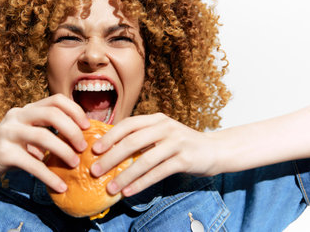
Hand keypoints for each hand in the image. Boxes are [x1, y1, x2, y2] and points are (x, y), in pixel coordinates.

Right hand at [0, 94, 89, 192]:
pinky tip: (61, 186)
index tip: (87, 126)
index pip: (56, 100)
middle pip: (52, 114)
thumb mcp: (29, 132)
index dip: (75, 110)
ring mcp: (9, 133)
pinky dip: (49, 176)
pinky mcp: (3, 153)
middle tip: (83, 147)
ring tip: (75, 164)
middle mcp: (17, 116)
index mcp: (27, 109)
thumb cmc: (11, 147)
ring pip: (43, 136)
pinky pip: (32, 164)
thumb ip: (48, 130)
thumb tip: (82, 138)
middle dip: (72, 130)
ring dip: (64, 151)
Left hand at [90, 113, 220, 196]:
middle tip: (95, 171)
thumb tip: (112, 150)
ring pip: (144, 160)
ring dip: (124, 176)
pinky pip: (157, 173)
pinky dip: (141, 183)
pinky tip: (129, 192)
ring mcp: (176, 142)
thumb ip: (143, 137)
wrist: (215, 149)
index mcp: (157, 119)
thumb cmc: (182, 144)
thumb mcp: (163, 134)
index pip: (128, 124)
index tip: (94, 150)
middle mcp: (165, 127)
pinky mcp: (184, 159)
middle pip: (132, 141)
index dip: (110, 136)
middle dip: (111, 157)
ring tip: (110, 187)